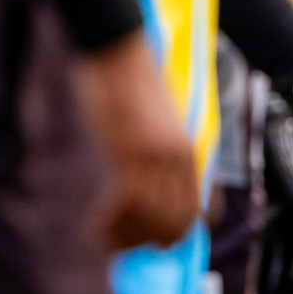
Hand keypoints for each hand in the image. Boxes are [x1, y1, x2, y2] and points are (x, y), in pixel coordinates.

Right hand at [73, 32, 198, 249]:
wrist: (117, 50)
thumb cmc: (133, 83)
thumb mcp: (161, 121)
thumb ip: (168, 152)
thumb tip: (163, 187)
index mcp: (191, 150)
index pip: (198, 210)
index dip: (175, 235)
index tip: (149, 243)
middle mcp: (179, 157)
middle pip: (175, 222)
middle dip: (147, 242)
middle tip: (118, 243)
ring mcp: (156, 155)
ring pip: (151, 218)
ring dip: (123, 236)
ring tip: (101, 234)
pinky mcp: (129, 150)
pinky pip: (127, 203)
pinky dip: (109, 223)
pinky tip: (93, 223)